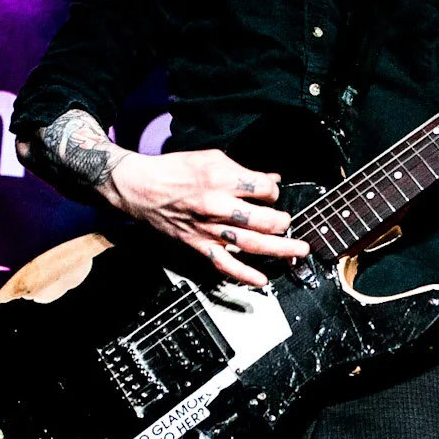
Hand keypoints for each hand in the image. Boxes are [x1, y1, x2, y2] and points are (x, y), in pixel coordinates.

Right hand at [105, 147, 311, 288]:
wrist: (141, 187)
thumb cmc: (174, 170)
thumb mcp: (212, 159)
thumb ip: (244, 171)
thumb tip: (272, 178)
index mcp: (222, 178)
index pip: (264, 189)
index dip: (273, 192)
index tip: (270, 194)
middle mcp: (217, 205)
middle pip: (263, 218)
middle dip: (282, 221)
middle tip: (288, 223)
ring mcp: (209, 228)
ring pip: (251, 242)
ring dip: (279, 248)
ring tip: (298, 250)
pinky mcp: (198, 245)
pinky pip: (224, 264)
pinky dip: (244, 274)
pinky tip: (261, 280)